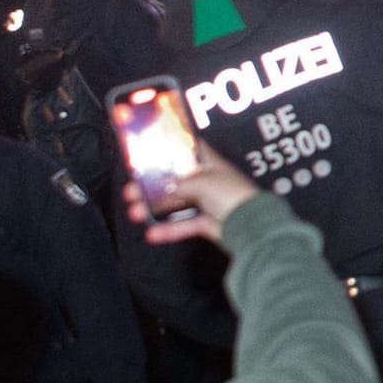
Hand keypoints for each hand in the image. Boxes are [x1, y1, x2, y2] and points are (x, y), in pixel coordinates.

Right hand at [125, 141, 262, 247]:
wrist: (251, 226)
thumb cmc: (232, 195)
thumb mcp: (202, 182)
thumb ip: (180, 184)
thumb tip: (164, 188)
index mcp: (210, 163)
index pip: (188, 150)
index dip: (171, 149)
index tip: (150, 150)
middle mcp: (207, 181)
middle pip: (174, 180)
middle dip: (151, 185)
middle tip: (131, 189)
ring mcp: (207, 202)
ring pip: (175, 204)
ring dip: (153, 208)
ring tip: (134, 211)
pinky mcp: (206, 223)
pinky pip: (183, 225)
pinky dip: (168, 230)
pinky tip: (151, 233)